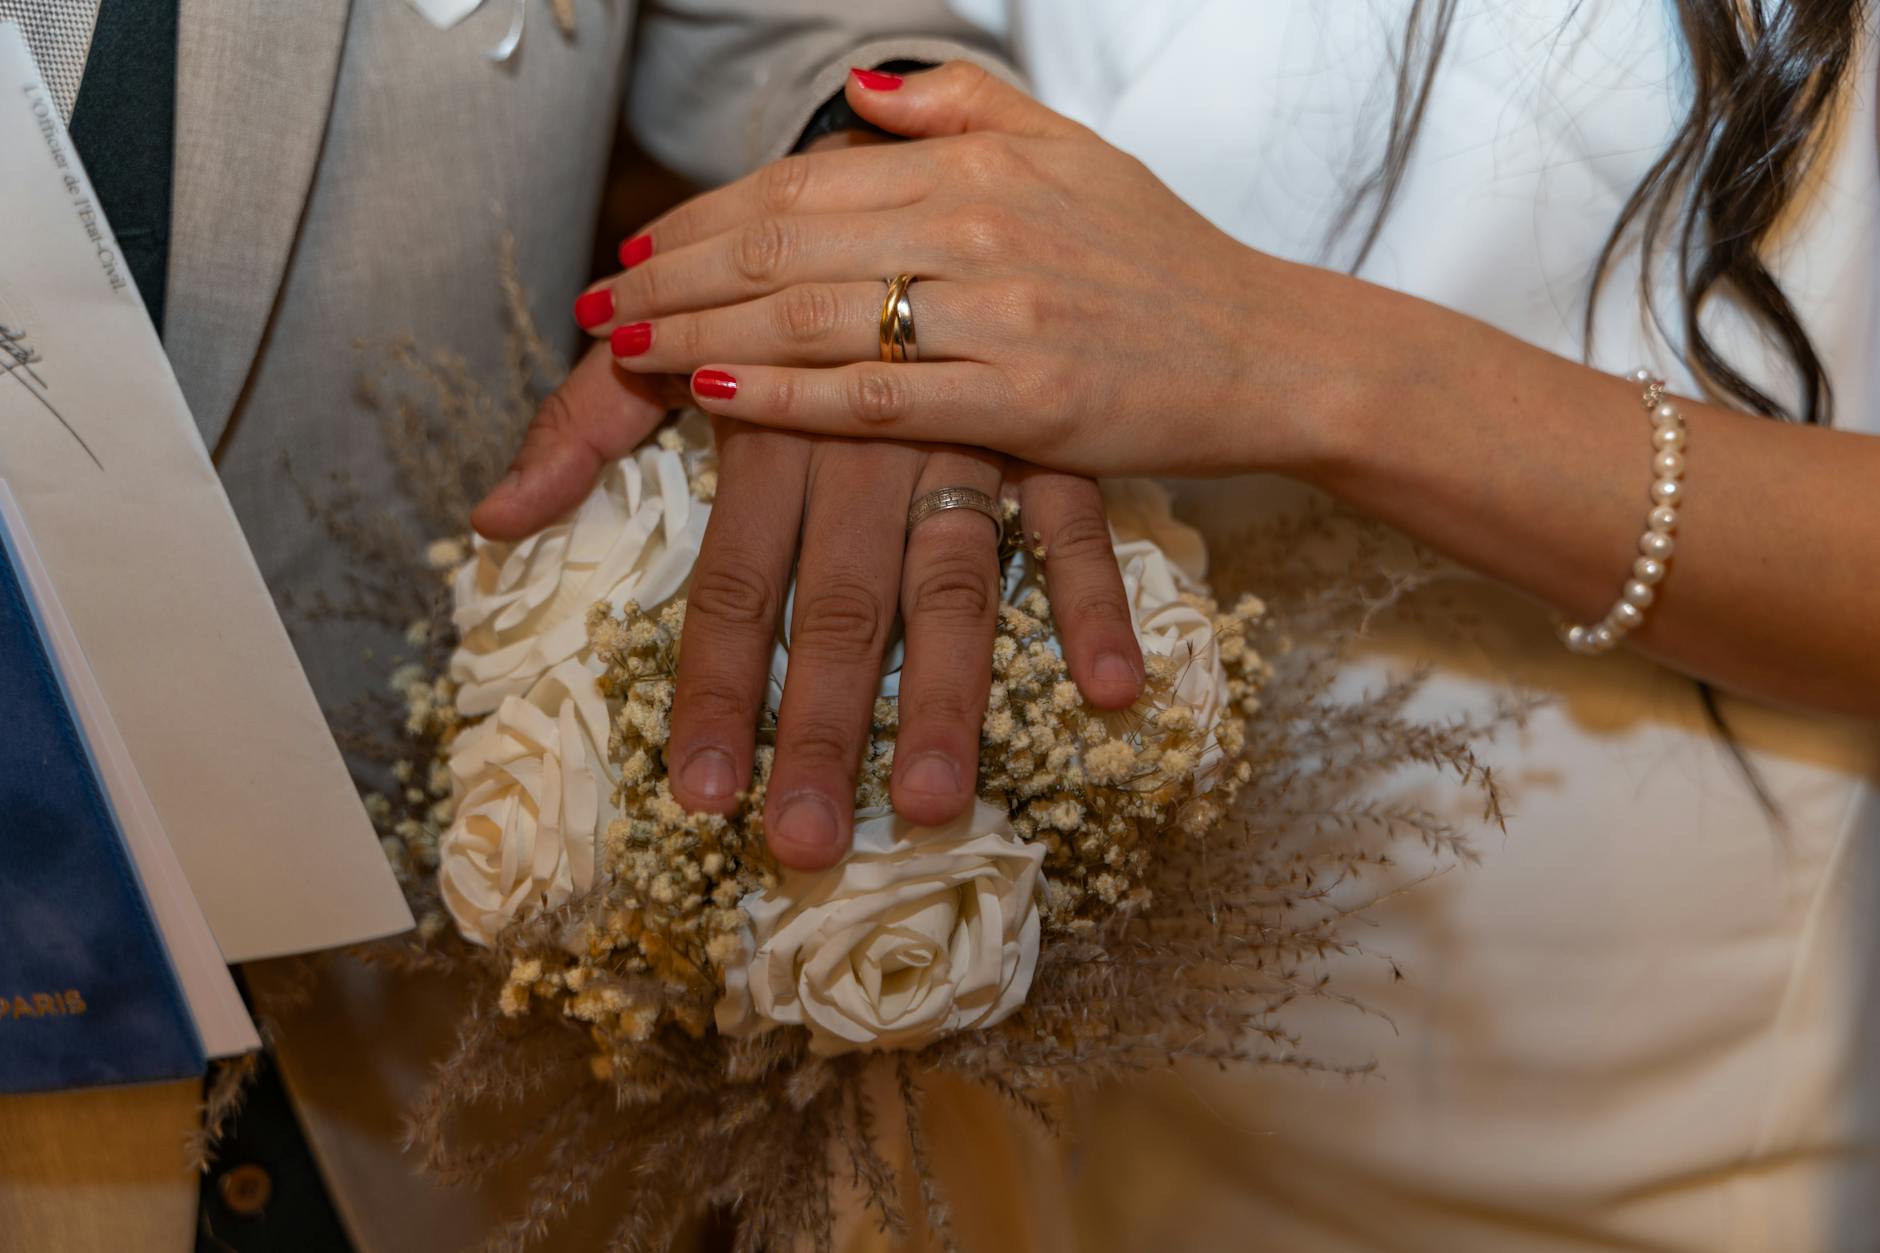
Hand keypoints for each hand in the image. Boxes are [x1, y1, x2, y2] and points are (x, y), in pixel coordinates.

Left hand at [475, 318, 1141, 877]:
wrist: (894, 171)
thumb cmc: (767, 280)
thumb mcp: (666, 334)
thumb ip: (584, 423)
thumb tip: (492, 517)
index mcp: (768, 429)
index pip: (732, 584)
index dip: (715, 693)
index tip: (701, 795)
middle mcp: (864, 445)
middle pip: (840, 607)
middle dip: (823, 729)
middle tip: (808, 843)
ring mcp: (963, 442)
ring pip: (953, 582)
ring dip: (950, 696)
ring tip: (937, 803)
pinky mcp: (1042, 435)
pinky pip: (1077, 522)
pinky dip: (1093, 602)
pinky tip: (1112, 693)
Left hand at [571, 61, 1333, 479]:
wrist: (1266, 350)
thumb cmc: (1159, 259)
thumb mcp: (1071, 150)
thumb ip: (963, 108)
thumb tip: (861, 95)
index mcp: (978, 165)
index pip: (803, 183)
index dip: (703, 216)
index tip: (636, 248)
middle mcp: (979, 228)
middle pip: (786, 246)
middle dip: (674, 276)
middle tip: (596, 306)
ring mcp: (1000, 316)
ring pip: (814, 318)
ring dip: (701, 332)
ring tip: (621, 352)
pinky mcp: (1021, 403)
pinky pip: (877, 398)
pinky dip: (785, 396)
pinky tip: (713, 395)